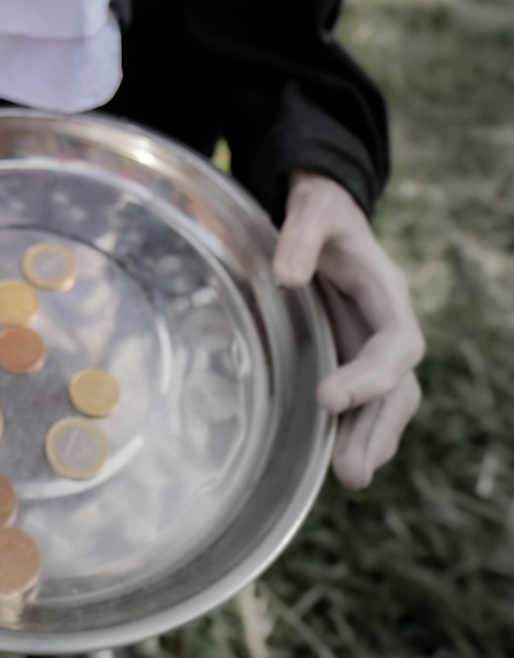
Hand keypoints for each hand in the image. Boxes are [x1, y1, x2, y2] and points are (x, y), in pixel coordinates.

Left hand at [273, 169, 423, 489]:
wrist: (325, 213)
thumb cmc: (322, 210)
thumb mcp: (314, 208)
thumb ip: (302, 235)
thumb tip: (285, 277)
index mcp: (387, 294)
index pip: (396, 344)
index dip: (371, 376)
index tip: (329, 398)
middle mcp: (388, 327)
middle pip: (399, 387)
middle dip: (378, 428)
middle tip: (351, 471)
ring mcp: (371, 347)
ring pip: (385, 404)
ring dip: (369, 441)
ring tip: (349, 477)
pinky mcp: (351, 357)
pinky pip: (361, 402)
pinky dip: (352, 431)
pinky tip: (329, 460)